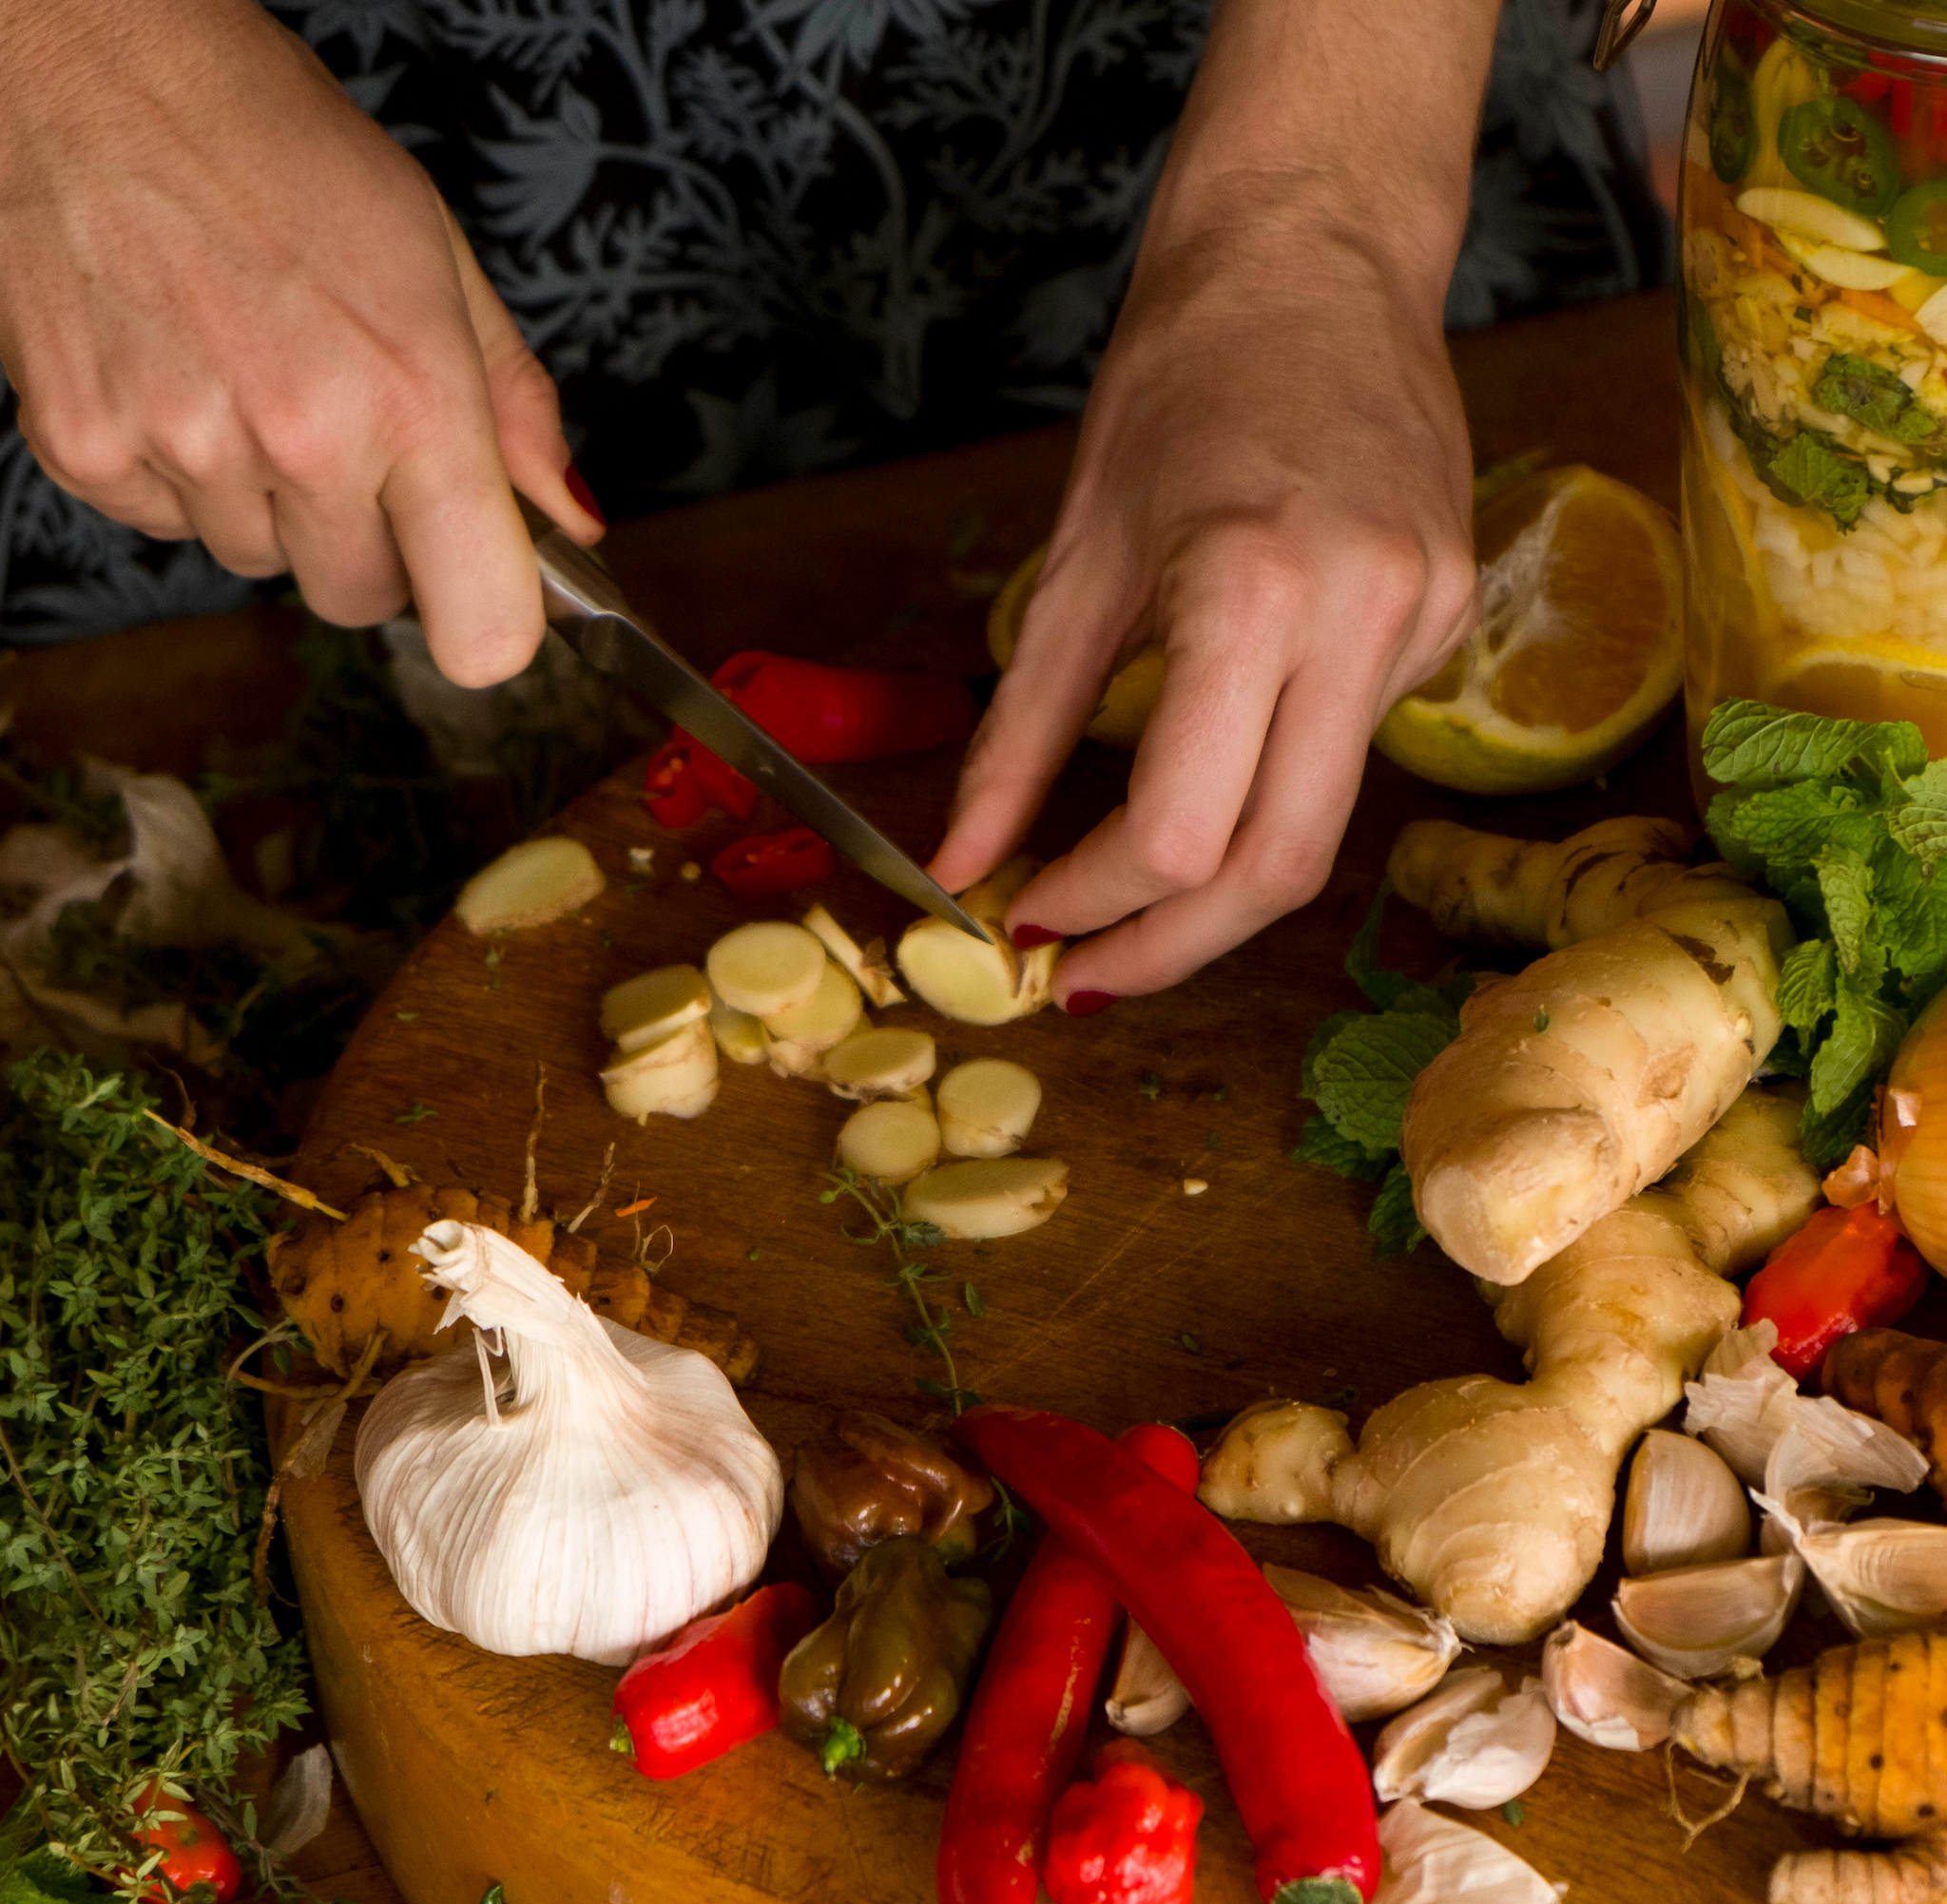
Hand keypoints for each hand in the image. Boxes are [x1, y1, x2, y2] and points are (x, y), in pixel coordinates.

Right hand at [0, 0, 600, 683]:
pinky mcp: (86, 448)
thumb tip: (574, 519)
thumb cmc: (276, 148)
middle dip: (369, 545)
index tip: (477, 587)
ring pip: (260, 563)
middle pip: (361, 600)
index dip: (486, 622)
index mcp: (415, 398)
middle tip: (349, 437)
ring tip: (250, 375)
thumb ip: (516, 408)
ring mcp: (186, 448)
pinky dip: (179, 474)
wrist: (87, 61)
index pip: (482, 630)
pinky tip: (180, 373)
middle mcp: (304, 439)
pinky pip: (167, 526)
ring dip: (269, 503)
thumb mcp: (438, 259)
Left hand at [931, 0, 1498, 1004]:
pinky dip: (1267, 797)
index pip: (1180, 829)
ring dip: (1217, 896)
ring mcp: (1428, 626)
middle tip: (1088, 976)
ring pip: (1322, 832)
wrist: (1317, 257)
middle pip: (1276, 873)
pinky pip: (1351, 756)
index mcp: (1253, 591)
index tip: (1032, 918)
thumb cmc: (1178, 382)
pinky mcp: (1453, 626)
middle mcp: (1362, 620)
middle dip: (1170, 949)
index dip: (1095, 902)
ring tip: (1130, 906)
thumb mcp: (1073, 562)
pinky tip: (1217, 773)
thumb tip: (967, 865)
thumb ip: (1020, 735)